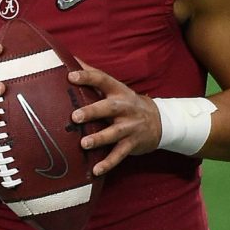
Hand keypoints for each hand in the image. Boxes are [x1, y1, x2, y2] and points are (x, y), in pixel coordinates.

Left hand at [68, 61, 161, 175]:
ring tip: (84, 144)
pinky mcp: (132, 144)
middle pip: (109, 108)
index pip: (102, 79)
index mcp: (118, 91)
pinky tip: (95, 171)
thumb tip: (70, 58)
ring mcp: (129, 127)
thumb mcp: (115, 87)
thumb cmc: (127, 102)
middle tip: (74, 116)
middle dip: (92, 112)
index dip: (87, 76)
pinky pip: (119, 155)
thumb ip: (93, 75)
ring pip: (114, 133)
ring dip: (99, 139)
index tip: (70, 75)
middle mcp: (124, 108)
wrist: (159, 121)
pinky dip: (108, 163)